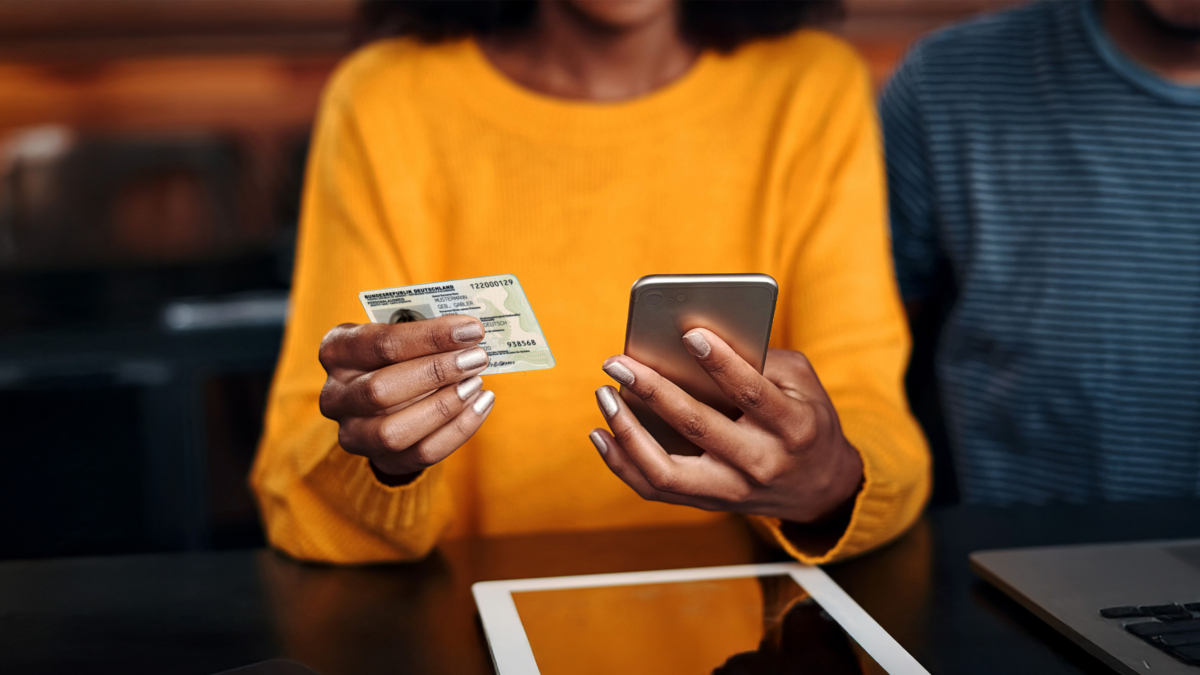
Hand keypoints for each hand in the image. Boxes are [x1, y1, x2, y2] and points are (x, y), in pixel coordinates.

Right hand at [318, 315, 494, 479]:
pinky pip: (422, 453)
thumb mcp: (404, 333)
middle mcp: (334, 395)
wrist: (390, 397)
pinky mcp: (381, 460)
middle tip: (477, 358)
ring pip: (394, 432)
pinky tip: (481, 404)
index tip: (472, 329)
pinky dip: (458, 430)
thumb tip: (470, 334)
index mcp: (337, 350)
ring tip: (476, 383)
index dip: (430, 337)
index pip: (380, 344)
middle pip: (380, 389)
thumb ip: (427, 332)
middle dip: (436, 372)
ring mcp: (353, 433)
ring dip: (444, 407)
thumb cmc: (401, 354)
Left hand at [590, 329, 863, 523]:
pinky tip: (602, 433)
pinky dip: (622, 462)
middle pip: (698, 428)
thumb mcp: (802, 383)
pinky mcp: (708, 503)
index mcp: (793, 427)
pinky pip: (656, 488)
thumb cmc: (805, 418)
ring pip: (666, 472)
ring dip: (627, 433)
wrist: (821, 488)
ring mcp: (731, 490)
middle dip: (652, 390)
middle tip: (618, 363)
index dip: (721, 363)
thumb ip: (759, 359)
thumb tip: (695, 341)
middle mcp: (760, 463)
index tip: (690, 333)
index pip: (753, 393)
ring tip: (605, 397)